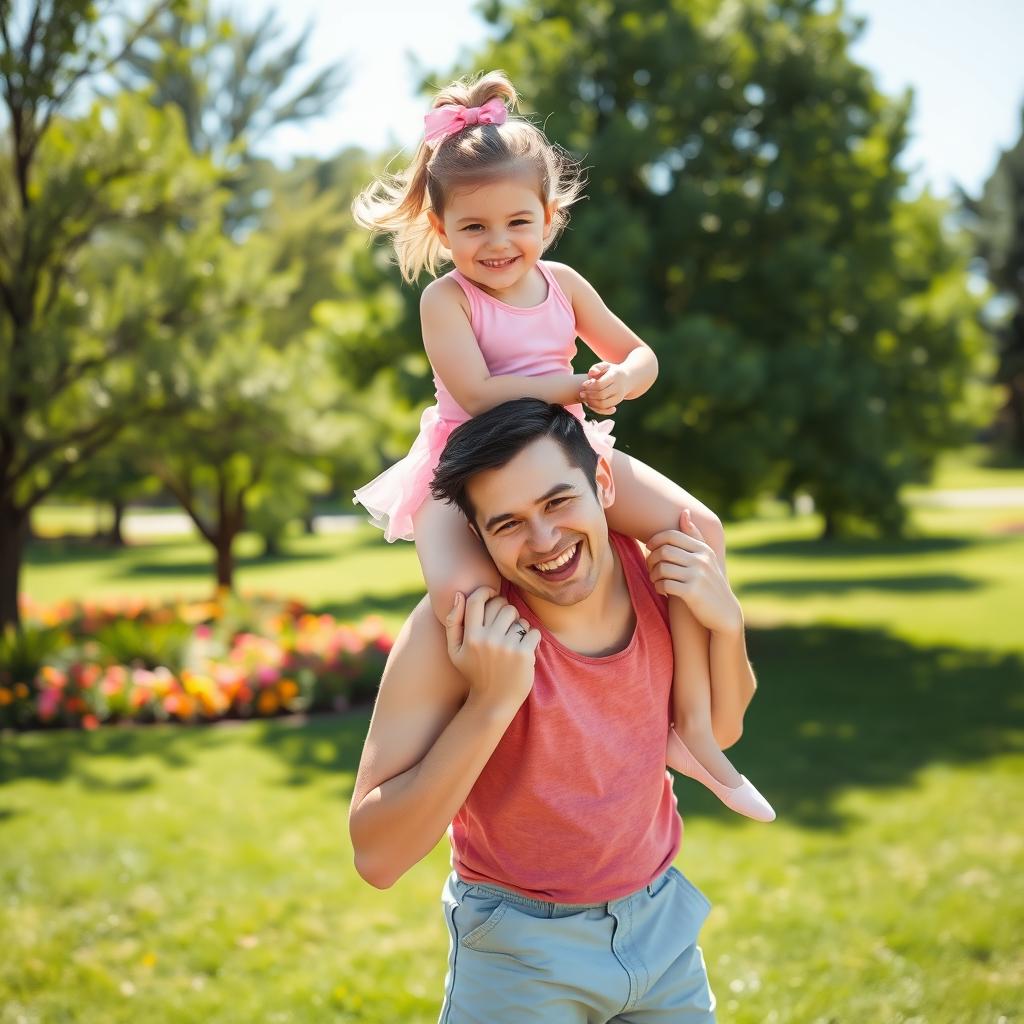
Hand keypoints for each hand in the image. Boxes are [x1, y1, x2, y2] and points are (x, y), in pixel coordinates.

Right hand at [445, 587, 540, 715]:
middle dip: (506, 610)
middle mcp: (487, 640)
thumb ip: (453, 622)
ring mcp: (506, 647)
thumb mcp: (455, 651)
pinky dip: (532, 637)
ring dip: (519, 624)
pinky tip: (524, 647)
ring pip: (519, 618)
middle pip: (502, 606)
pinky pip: (533, 631)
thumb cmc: (474, 672)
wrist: (493, 702)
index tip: (492, 596)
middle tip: (505, 622)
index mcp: (470, 637)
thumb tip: (459, 594)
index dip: (486, 592)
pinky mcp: (523, 654)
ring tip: (514, 637)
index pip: (477, 600)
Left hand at [580, 361, 629, 414]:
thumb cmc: (611, 371)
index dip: (589, 386)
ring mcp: (619, 396)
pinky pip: (606, 409)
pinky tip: (591, 403)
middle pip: (601, 395)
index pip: (600, 384)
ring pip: (603, 404)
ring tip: (585, 398)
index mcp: (615, 375)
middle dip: (589, 395)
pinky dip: (596, 408)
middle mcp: (618, 387)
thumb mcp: (604, 365)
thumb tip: (592, 373)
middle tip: (582, 393)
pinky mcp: (617, 402)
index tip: (584, 385)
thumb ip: (596, 367)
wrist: (627, 378)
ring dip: (591, 403)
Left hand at [646, 511, 742, 634]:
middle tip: (650, 568)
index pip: (672, 535)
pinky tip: (662, 590)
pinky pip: (665, 584)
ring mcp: (697, 575)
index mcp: (703, 549)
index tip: (649, 548)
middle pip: (664, 551)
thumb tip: (684, 512)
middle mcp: (701, 560)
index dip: (655, 540)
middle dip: (651, 559)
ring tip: (656, 579)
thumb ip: (694, 536)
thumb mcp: (706, 557)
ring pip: (662, 567)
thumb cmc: (709, 582)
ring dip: (653, 575)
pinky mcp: (692, 592)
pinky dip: (659, 587)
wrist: (724, 612)